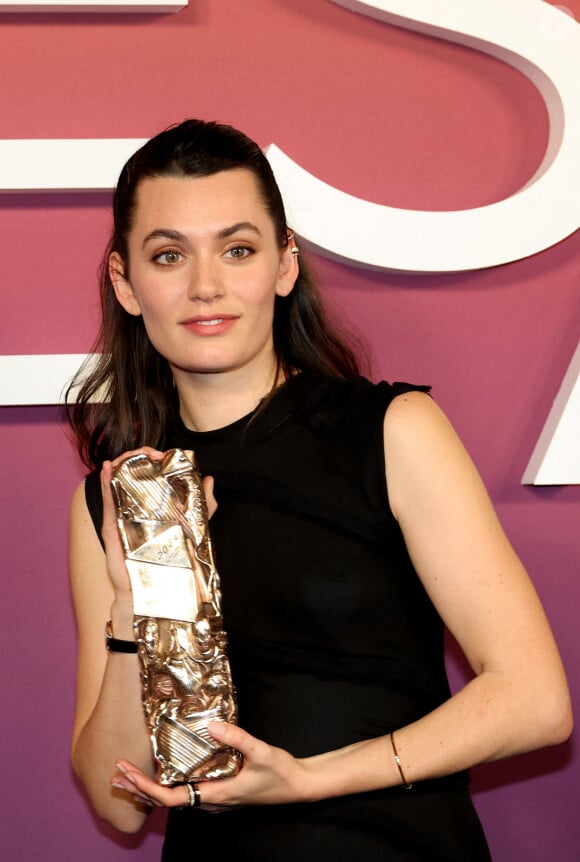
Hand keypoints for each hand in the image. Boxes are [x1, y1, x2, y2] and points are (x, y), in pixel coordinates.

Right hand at [100, 448, 217, 598]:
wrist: (155, 590)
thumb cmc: (170, 562)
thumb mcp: (192, 528)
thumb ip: (203, 506)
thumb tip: (209, 480)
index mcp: (153, 504)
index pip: (151, 474)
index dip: (155, 459)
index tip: (164, 454)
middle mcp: (136, 507)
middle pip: (133, 473)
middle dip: (140, 456)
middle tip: (152, 453)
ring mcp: (122, 516)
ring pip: (118, 482)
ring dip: (123, 462)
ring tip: (132, 453)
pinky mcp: (112, 527)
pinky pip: (108, 501)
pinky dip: (106, 483)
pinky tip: (108, 468)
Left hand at [111, 722, 308, 811]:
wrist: (298, 786)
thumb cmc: (280, 772)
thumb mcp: (261, 752)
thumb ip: (237, 738)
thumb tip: (211, 726)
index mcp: (216, 795)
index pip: (172, 798)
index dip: (148, 787)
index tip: (129, 773)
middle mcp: (212, 801)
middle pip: (167, 799)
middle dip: (140, 786)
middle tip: (117, 770)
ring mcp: (215, 798)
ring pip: (175, 796)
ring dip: (151, 786)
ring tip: (130, 774)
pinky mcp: (220, 791)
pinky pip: (187, 790)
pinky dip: (168, 782)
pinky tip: (165, 770)